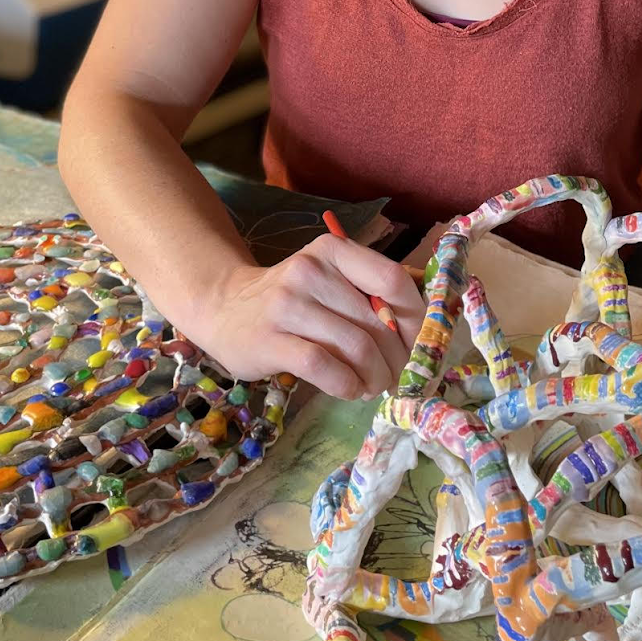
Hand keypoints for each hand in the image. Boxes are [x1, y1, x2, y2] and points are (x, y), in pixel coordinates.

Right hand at [183, 234, 424, 400]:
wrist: (222, 308)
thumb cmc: (289, 299)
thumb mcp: (328, 279)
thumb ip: (367, 294)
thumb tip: (419, 332)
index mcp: (333, 251)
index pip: (392, 280)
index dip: (414, 319)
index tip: (414, 344)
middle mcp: (311, 271)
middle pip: (377, 322)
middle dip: (396, 359)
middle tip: (395, 378)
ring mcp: (288, 305)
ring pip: (356, 347)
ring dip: (374, 377)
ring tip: (373, 387)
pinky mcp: (270, 340)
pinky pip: (325, 367)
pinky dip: (346, 385)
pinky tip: (349, 389)